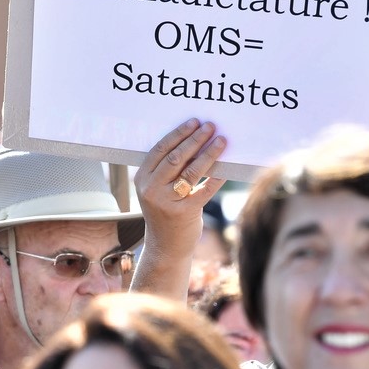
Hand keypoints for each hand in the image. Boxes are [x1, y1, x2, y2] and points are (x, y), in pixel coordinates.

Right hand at [131, 119, 226, 299]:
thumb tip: (193, 141)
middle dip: (195, 138)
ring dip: (209, 152)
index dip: (178, 134)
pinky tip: (226, 167)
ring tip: (221, 140)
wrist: (166, 246)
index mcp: (142, 179)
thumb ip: (166, 170)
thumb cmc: (165, 212)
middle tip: (210, 126)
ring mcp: (167, 202)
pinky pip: (205, 189)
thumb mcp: (157, 190)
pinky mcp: (185, 212)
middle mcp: (151, 189)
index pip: (159, 149)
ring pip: (191, 170)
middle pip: (176, 157)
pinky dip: (217, 176)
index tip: (194, 122)